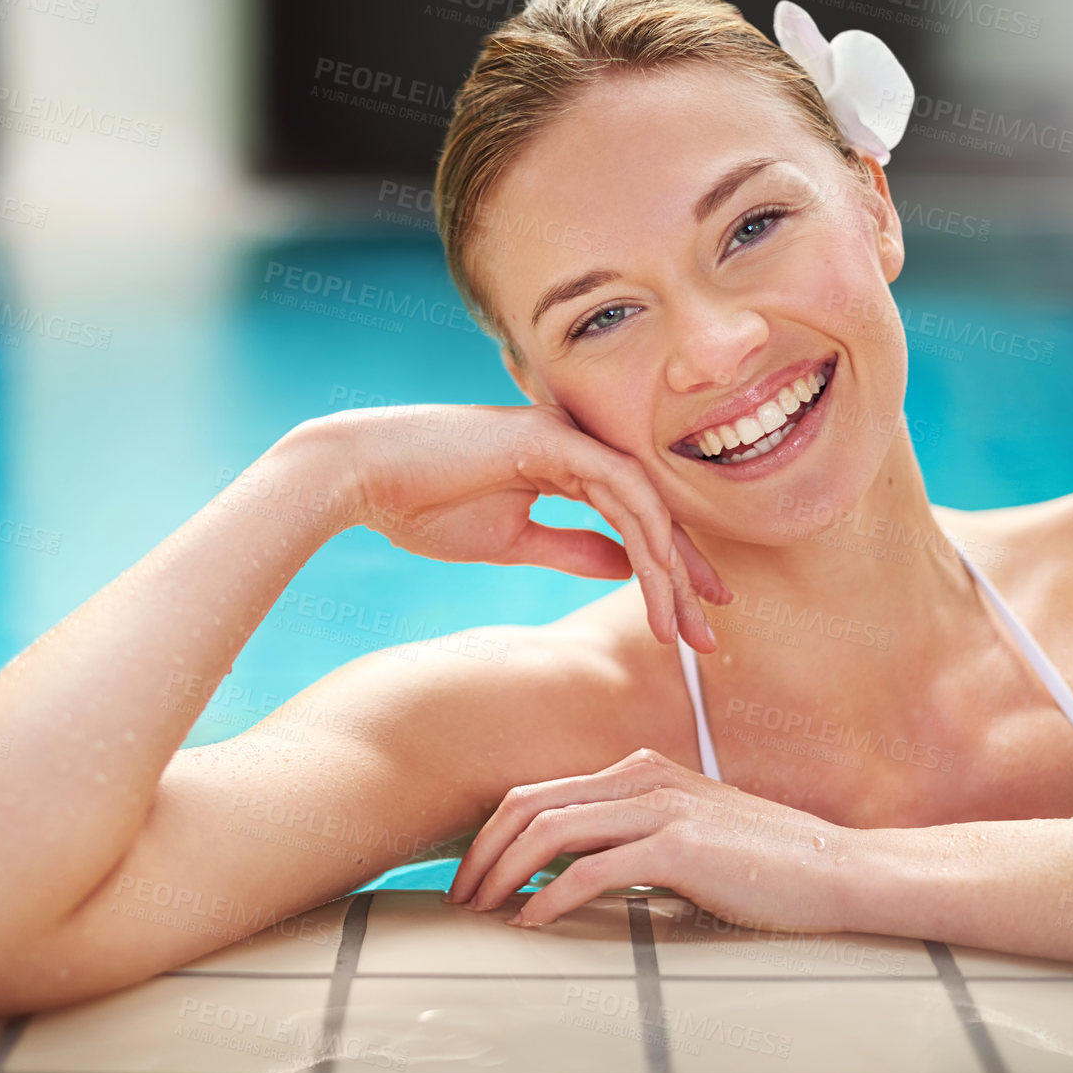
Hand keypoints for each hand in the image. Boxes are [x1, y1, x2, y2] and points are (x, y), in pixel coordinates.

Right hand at [301, 404, 729, 652]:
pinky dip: (644, 532)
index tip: (689, 621)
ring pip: (645, 502)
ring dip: (669, 568)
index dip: (668, 569)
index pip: (635, 517)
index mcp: (563, 464)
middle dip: (685, 578)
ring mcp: (566, 435)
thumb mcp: (512, 541)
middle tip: (709, 638)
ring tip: (683, 626)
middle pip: (652, 511)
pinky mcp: (552, 437)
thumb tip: (625, 567)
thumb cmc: (423, 504)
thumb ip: (571, 549)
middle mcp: (575, 444)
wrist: (363, 476)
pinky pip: (618, 486)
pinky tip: (657, 578)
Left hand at [444, 749, 857, 932]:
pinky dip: (551, 897)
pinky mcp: (679, 846)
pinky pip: (593, 869)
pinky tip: (533, 922)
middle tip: (460, 896)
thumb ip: (630, 838)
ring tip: (485, 911)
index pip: (539, 793)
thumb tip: (566, 870)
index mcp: (638, 770)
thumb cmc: (761, 863)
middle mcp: (641, 778)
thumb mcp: (685, 835)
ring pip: (551, 831)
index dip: (493, 834)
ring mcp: (660, 807)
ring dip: (505, 874)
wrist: (839, 870)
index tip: (472, 875)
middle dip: (482, 852)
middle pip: (530, 805)